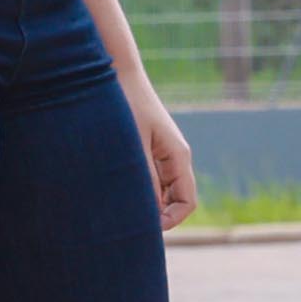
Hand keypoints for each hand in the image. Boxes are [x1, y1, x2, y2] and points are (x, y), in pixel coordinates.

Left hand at [128, 89, 199, 230]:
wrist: (115, 72)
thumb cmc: (124, 105)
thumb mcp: (133, 146)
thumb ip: (143, 179)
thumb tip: (148, 214)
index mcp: (179, 157)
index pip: (186, 202)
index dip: (169, 221)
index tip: (143, 229)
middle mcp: (174, 158)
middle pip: (174, 201)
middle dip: (155, 216)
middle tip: (124, 223)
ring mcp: (161, 154)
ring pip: (160, 192)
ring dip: (143, 202)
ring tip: (115, 205)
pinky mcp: (147, 150)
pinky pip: (148, 180)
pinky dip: (137, 189)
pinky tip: (114, 189)